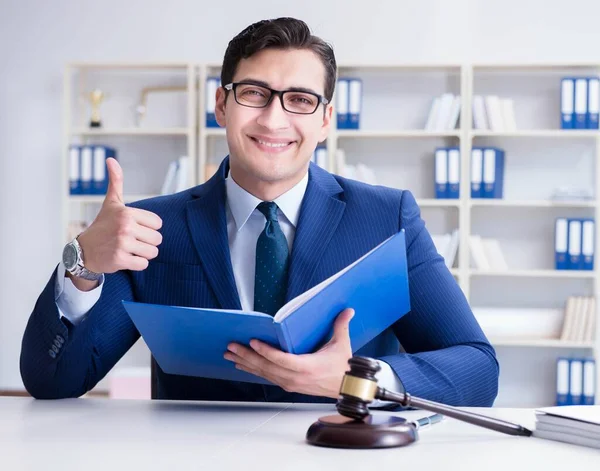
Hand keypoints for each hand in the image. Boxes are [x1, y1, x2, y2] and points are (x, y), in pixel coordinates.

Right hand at [76, 158, 162, 273]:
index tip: (135, 228)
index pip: (158, 224)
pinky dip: (137, 264)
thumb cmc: (102, 225)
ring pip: (153, 252)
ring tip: (129, 249)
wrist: (83, 250)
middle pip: (157, 239)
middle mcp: (125, 227)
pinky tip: (125, 258)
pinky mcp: (120, 260)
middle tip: (131, 240)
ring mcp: (122, 244)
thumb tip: (111, 160)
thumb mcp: (111, 203)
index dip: (149, 228)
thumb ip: (116, 182)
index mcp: (127, 213)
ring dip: (143, 254)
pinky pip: (143, 264)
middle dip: (147, 242)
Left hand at [224, 308, 353, 398]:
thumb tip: (347, 310)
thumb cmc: (342, 367)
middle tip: (231, 346)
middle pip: (266, 366)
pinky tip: (242, 364)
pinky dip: (253, 370)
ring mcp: (289, 383)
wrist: (345, 387)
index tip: (253, 341)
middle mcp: (295, 377)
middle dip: (246, 355)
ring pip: (263, 373)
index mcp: (306, 367)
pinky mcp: (287, 384)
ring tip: (230, 354)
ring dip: (245, 362)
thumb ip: (341, 326)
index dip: (266, 351)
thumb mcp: (342, 345)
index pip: (281, 360)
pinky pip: (266, 377)